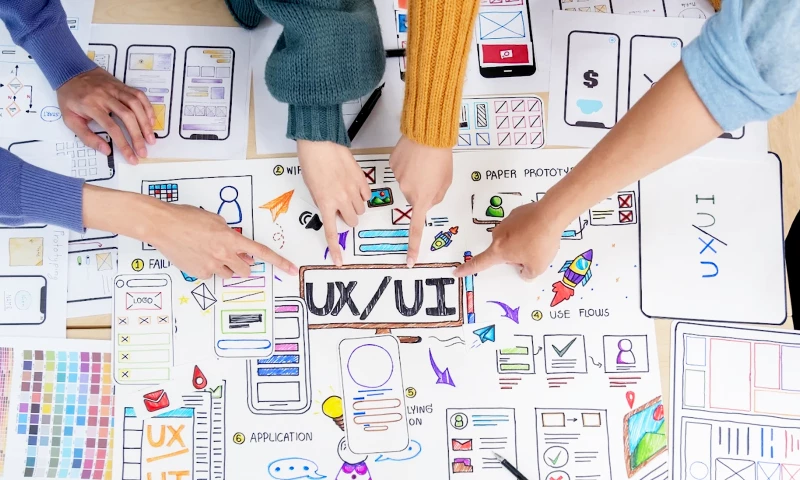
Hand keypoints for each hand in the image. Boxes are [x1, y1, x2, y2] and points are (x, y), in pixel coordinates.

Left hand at [57, 67, 155, 164]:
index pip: (112, 127)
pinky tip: (151, 120)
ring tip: (151, 138)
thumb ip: (87, 137)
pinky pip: (139, 95)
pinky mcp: (122, 85)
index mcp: (91, 105)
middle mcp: (105, 96)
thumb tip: (106, 150)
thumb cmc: (69, 98)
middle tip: (143, 152)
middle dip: (138, 136)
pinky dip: (147, 108)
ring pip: (136, 104)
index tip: (131, 157)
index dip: (123, 144)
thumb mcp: (70, 119)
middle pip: (127, 116)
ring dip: (146, 123)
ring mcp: (115, 89)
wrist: (70, 71)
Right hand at [146, 201, 298, 279]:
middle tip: (233, 256)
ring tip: (210, 252)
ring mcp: (211, 266)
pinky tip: (197, 256)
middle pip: (245, 269)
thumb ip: (229, 233)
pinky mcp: (199, 273)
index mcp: (231, 238)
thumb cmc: (186, 218)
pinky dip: (208, 268)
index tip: (292, 269)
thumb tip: (235, 243)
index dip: (279, 262)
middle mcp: (224, 254)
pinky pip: (211, 275)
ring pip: (228, 274)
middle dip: (243, 264)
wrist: (162, 225)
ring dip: (226, 266)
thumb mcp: (215, 219)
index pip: (261, 252)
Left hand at [298, 140, 368, 265]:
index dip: (336, 249)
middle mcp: (341, 199)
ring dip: (354, 205)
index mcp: (325, 203)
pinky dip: (361, 194)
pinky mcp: (361, 179)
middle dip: (347, 217)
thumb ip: (323, 201)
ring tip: (346, 192)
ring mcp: (353, 190)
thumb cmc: (312, 163)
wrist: (320, 143)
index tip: (339, 261)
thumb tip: (331, 208)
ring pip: (361, 208)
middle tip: (340, 207)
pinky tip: (354, 185)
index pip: (332, 232)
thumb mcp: (312, 188)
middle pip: (352, 220)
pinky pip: (366, 195)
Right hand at [390, 135, 451, 266]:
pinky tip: (414, 156)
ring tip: (424, 161)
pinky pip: (400, 170)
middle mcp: (408, 192)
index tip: (410, 260)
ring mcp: (398, 178)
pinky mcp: (392, 165)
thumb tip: (426, 200)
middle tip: (431, 174)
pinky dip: (407, 165)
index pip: (416, 228)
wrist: (428, 134)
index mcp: (423, 199)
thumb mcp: (445, 182)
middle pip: (414, 197)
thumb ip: (436, 196)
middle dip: (421, 189)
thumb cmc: (441, 157)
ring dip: (415, 175)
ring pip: (407, 183)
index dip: (413, 246)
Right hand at [454, 201, 561, 279]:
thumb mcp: (537, 267)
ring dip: (521, 242)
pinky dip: (527, 230)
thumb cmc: (541, 242)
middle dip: (514, 255)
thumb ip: (527, 274)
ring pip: (510, 238)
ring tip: (538, 242)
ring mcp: (507, 222)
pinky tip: (539, 231)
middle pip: (501, 250)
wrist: (551, 215)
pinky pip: (519, 226)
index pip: (479, 263)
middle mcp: (498, 235)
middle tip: (531, 255)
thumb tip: (524, 270)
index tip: (457, 271)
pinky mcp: (516, 213)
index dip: (467, 269)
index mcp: (499, 250)